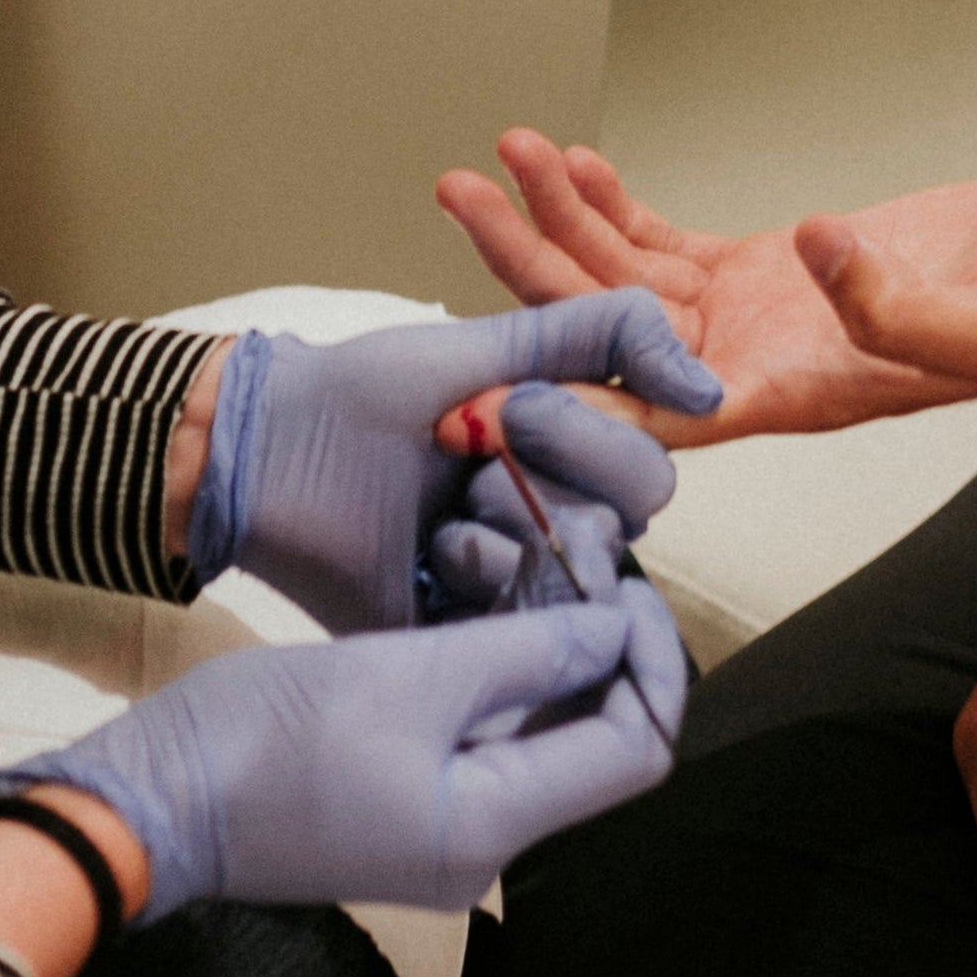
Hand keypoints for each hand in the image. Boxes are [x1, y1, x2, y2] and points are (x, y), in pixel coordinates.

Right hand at [0, 584, 690, 918]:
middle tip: (573, 557)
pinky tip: (471, 604)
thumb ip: (524, 651)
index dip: (650, 659)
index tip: (624, 583)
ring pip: (535, 731)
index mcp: (494, 825)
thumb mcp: (405, 674)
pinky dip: (490, 673)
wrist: (148, 801)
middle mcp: (483, 844)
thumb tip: (613, 627)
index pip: (636, 748)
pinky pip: (479, 737)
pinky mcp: (402, 806)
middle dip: (595, 644)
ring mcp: (441, 830)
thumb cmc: (264, 738)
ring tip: (515, 565)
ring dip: (541, 649)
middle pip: (592, 739)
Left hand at [187, 288, 718, 634]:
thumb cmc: (364, 394)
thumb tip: (710, 390)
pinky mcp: (467, 641)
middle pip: (619, 528)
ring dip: (501, 533)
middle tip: (465, 462)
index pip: (646, 471)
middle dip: (539, 482)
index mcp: (572, 461)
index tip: (503, 406)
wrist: (266, 451)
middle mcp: (556, 528)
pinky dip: (478, 579)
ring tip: (438, 516)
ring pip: (573, 583)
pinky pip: (521, 635)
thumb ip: (604, 335)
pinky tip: (431, 557)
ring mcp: (513, 589)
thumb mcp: (490, 344)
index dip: (581, 437)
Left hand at [437, 130, 976, 446]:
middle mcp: (754, 367)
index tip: (493, 377)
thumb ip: (899, 310)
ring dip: (558, 222)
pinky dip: (616, 207)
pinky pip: (667, 246)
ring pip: (624, 280)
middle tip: (464, 200)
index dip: (574, 403)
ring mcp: (755, 318)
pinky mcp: (768, 270)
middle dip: (530, 270)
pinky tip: (573, 166)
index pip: (658, 417)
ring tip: (501, 159)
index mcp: (796, 397)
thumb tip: (812, 251)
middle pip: (611, 332)